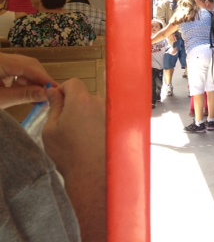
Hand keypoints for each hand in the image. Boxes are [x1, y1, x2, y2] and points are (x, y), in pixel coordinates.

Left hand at [0, 53, 52, 108]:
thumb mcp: (0, 99)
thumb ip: (22, 95)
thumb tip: (46, 94)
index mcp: (0, 61)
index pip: (28, 66)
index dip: (43, 78)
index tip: (56, 89)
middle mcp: (3, 58)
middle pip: (29, 64)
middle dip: (41, 79)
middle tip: (51, 93)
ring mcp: (3, 62)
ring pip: (25, 67)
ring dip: (34, 81)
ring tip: (41, 94)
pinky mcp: (1, 67)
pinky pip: (18, 71)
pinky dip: (25, 82)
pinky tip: (29, 92)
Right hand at [43, 78, 105, 240]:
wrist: (93, 174)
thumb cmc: (70, 154)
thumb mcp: (51, 129)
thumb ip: (54, 106)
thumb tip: (54, 92)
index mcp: (81, 101)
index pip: (73, 83)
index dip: (63, 90)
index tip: (57, 101)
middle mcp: (100, 102)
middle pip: (85, 96)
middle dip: (75, 105)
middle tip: (67, 124)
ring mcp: (112, 113)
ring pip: (96, 108)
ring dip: (89, 116)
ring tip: (81, 137)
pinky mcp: (120, 123)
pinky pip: (106, 118)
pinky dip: (100, 125)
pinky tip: (93, 140)